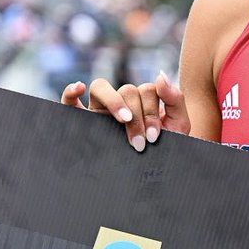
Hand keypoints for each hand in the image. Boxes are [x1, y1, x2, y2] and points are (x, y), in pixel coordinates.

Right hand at [60, 71, 189, 150]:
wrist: (155, 174)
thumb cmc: (166, 148)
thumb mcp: (178, 124)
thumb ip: (174, 98)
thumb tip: (160, 75)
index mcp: (143, 101)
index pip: (146, 90)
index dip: (151, 111)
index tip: (154, 136)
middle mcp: (122, 102)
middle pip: (126, 90)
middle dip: (137, 116)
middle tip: (141, 142)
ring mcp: (101, 110)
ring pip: (100, 87)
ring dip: (114, 102)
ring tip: (124, 120)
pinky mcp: (84, 122)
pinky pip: (70, 102)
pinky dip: (70, 92)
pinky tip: (77, 89)